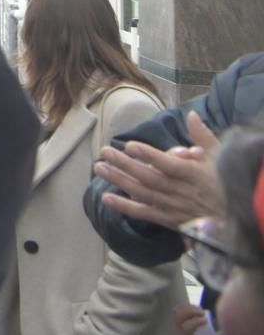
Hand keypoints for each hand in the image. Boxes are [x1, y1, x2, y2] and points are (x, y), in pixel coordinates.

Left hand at [96, 112, 223, 229]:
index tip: (130, 144)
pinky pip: (144, 214)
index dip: (149, 155)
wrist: (235, 218)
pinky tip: (106, 198)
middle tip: (104, 151)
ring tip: (99, 168)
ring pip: (142, 193)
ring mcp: (173, 207)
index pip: (169, 165)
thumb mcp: (220, 158)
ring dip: (119, 181)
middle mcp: (181, 192)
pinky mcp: (168, 219)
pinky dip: (124, 207)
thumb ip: (203, 137)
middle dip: (124, 164)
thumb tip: (191, 115)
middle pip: (148, 177)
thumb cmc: (226, 184)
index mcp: (194, 175)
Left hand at [173, 302, 224, 334]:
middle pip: (179, 316)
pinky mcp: (177, 320)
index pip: (186, 328)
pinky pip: (178, 309)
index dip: (196, 322)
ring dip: (189, 307)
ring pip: (177, 311)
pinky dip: (186, 305)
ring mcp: (176, 324)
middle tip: (203, 312)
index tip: (206, 320)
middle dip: (191, 311)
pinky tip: (196, 307)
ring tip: (200, 309)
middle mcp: (178, 330)